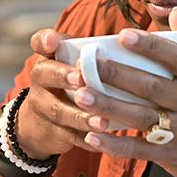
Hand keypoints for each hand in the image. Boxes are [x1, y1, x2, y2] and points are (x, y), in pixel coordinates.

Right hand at [13, 28, 110, 158]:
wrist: (41, 123)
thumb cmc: (71, 83)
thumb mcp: (73, 64)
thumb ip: (90, 50)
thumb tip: (137, 35)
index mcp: (49, 58)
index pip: (40, 43)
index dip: (44, 40)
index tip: (55, 40)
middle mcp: (41, 80)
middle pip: (46, 75)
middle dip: (63, 77)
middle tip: (81, 78)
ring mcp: (44, 107)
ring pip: (59, 111)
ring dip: (80, 116)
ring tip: (101, 120)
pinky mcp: (53, 131)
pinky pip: (68, 136)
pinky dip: (85, 140)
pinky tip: (100, 141)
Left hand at [73, 7, 176, 176]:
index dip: (149, 46)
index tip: (122, 35)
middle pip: (151, 86)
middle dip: (117, 74)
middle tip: (87, 64)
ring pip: (140, 116)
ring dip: (108, 106)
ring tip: (80, 95)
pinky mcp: (171, 156)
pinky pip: (138, 150)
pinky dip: (114, 145)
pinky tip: (90, 136)